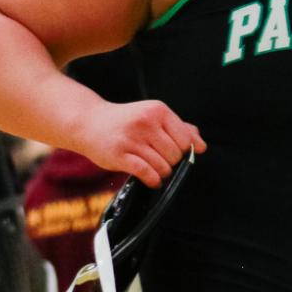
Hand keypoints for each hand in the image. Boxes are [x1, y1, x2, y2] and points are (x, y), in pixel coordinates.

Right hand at [81, 99, 205, 187]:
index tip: (172, 152)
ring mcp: (131, 139)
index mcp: (157, 110)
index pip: (186, 140)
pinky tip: (151, 179)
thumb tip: (201, 145)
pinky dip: (153, 180)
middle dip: (171, 162)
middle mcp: (145, 122)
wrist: (89, 122)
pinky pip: (146, 173)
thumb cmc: (126, 121)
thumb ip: (179, 128)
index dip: (184, 151)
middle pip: (175, 155)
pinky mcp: (119, 155)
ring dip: (162, 173)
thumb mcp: (152, 116)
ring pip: (162, 166)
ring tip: (153, 168)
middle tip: (159, 160)